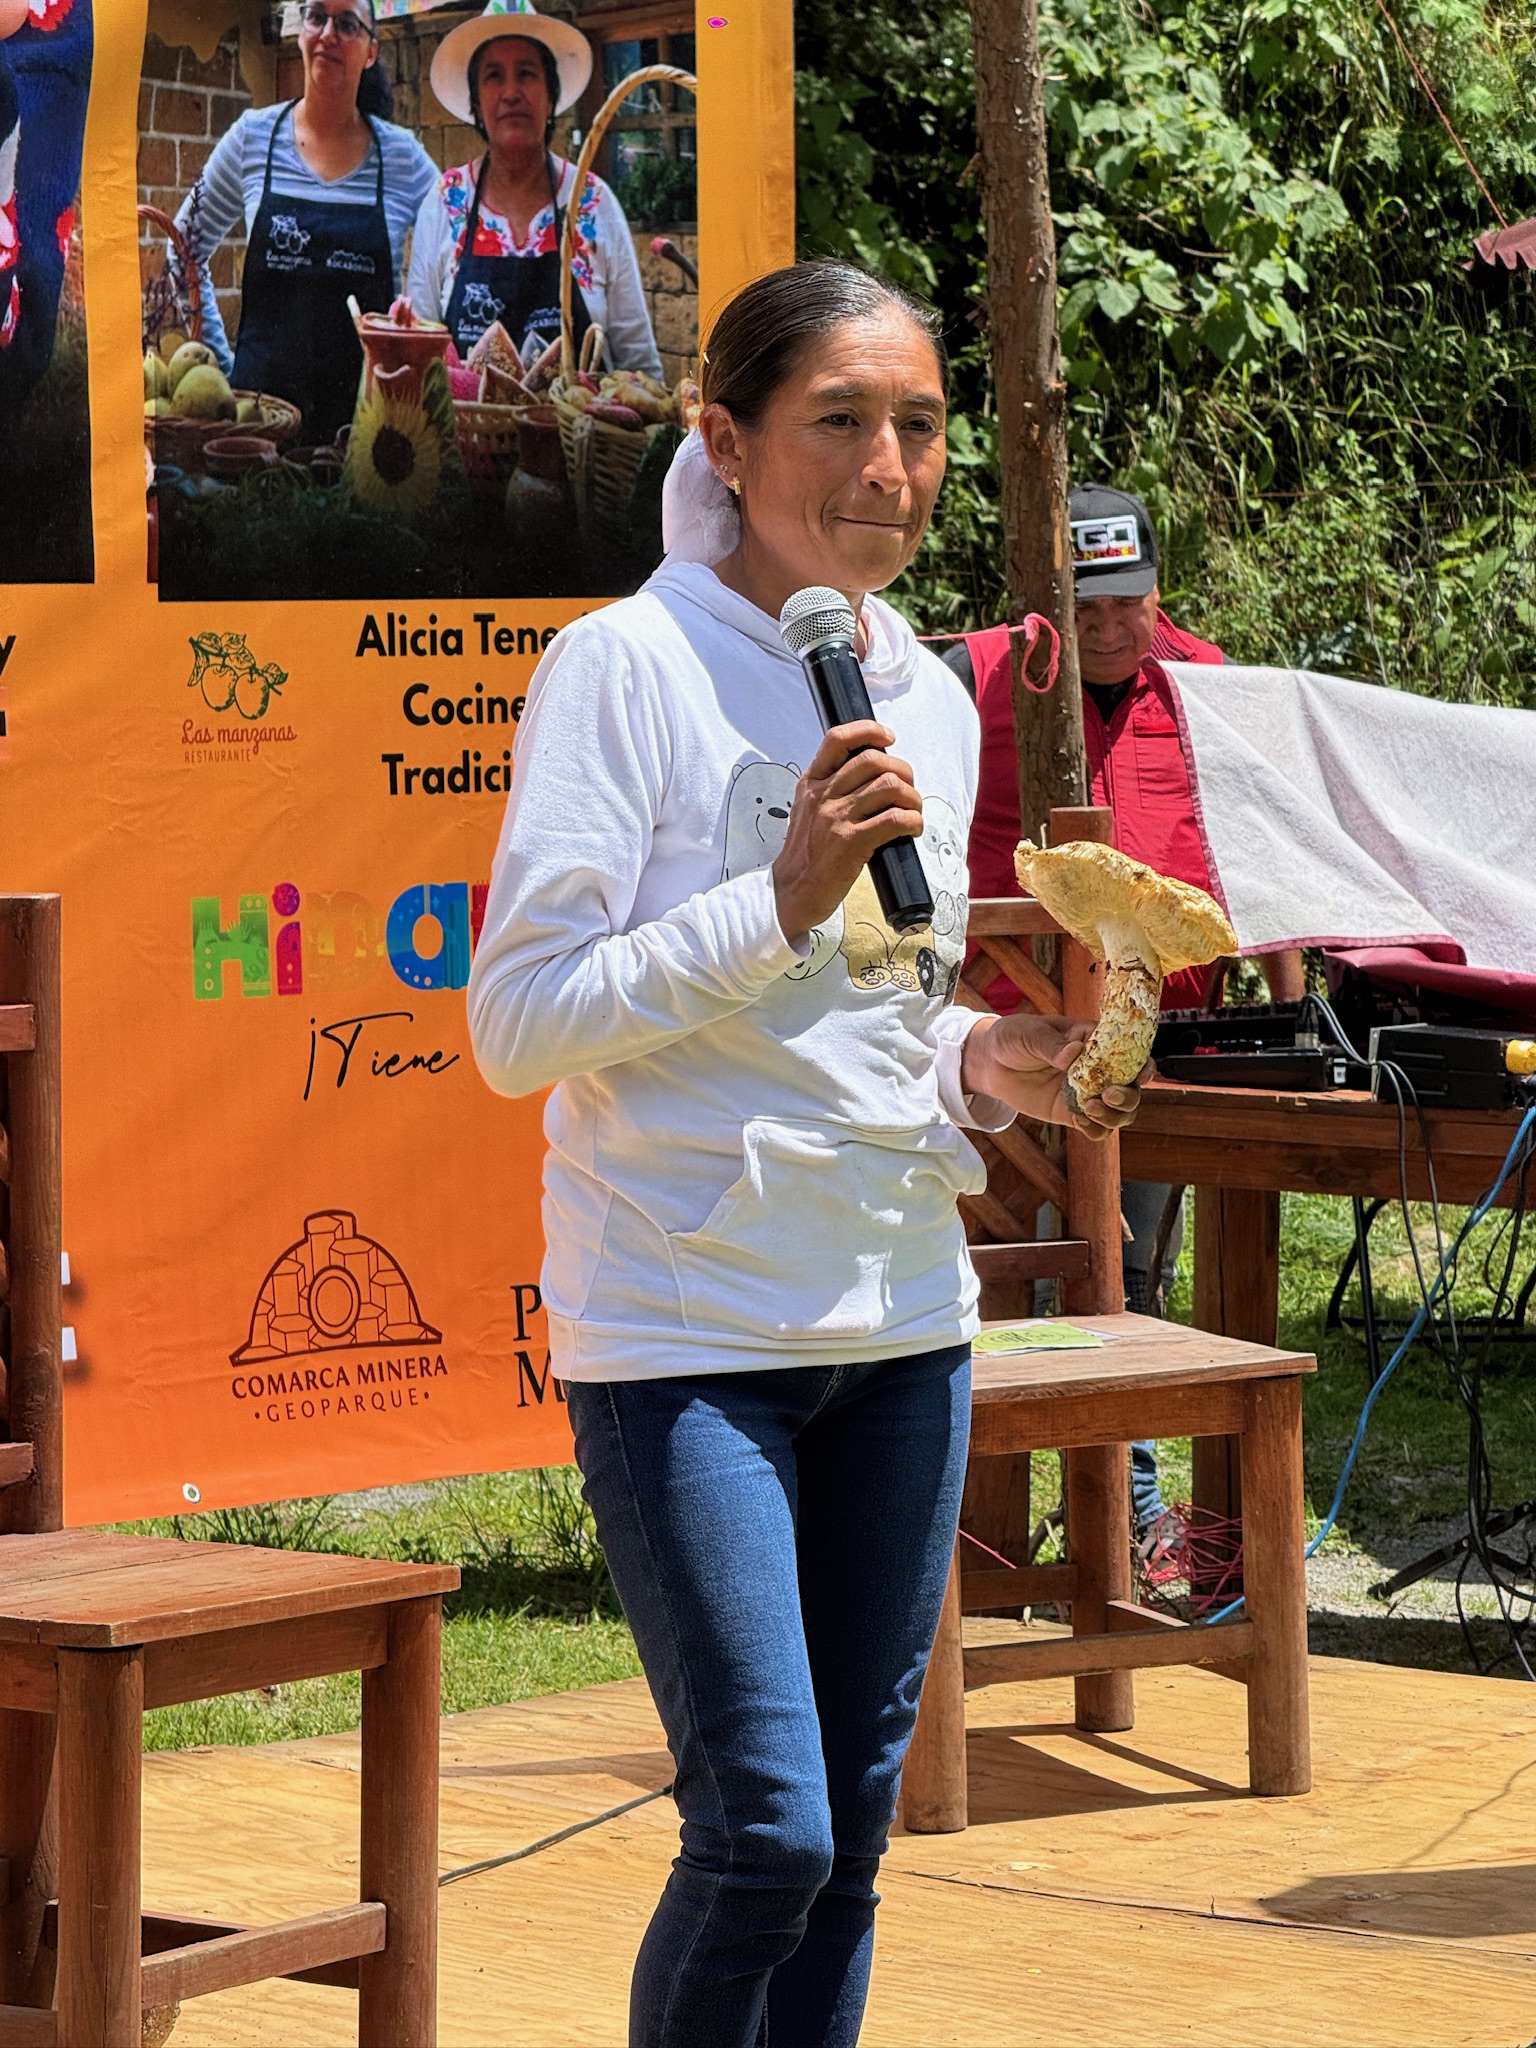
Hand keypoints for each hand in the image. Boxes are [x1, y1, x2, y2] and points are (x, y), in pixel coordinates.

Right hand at [772, 720, 923, 943]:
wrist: (792, 892)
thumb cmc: (805, 855)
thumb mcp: (808, 810)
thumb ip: (831, 789)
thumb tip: (871, 774)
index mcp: (812, 783)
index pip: (837, 739)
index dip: (868, 730)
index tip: (888, 738)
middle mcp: (823, 795)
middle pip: (874, 760)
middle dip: (902, 771)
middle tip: (908, 789)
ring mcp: (836, 817)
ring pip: (889, 787)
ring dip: (912, 799)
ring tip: (912, 812)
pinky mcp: (852, 842)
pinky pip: (894, 819)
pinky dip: (912, 821)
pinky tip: (911, 830)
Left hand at [960, 1012, 1149, 1138]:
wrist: (990, 1063)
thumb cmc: (1013, 1038)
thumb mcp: (1029, 1034)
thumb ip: (1051, 1044)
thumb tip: (1072, 1054)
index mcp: (1094, 1042)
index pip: (1131, 1053)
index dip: (1143, 1065)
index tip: (1140, 1074)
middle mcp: (1098, 1069)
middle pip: (1132, 1088)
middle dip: (1128, 1096)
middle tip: (1107, 1095)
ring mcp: (1087, 1093)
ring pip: (1120, 1112)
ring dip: (1114, 1116)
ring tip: (1088, 1109)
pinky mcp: (1072, 1112)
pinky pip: (1097, 1128)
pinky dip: (1095, 1129)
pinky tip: (1079, 1121)